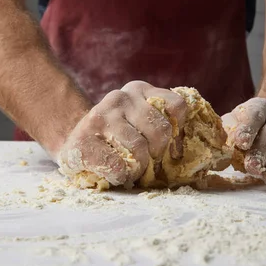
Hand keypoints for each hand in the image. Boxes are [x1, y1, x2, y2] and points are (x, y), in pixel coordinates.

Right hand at [56, 81, 187, 185]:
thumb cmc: (116, 136)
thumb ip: (162, 123)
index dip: (179, 131)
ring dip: (138, 168)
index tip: (172, 148)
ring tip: (129, 167)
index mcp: (139, 89)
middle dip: (158, 154)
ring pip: (139, 149)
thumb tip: (192, 152)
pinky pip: (119, 166)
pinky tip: (113, 171)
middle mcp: (120, 97)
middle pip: (161, 131)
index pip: (176, 105)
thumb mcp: (139, 119)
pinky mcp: (84, 139)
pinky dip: (121, 176)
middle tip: (147, 161)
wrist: (72, 141)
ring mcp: (101, 116)